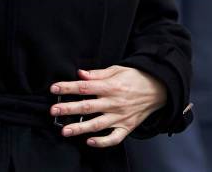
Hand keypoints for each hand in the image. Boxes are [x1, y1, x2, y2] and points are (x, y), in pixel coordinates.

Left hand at [49, 65, 166, 147]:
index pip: (85, 87)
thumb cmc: (135, 77)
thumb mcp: (117, 69)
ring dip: (80, 128)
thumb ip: (97, 74)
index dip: (68, 88)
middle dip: (69, 108)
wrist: (158, 88)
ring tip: (65, 131)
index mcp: (110, 86)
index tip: (54, 89)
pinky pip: (114, 138)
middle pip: (88, 106)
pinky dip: (102, 141)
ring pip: (97, 124)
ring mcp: (120, 116)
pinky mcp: (127, 127)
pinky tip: (89, 141)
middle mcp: (114, 102)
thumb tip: (80, 74)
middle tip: (53, 110)